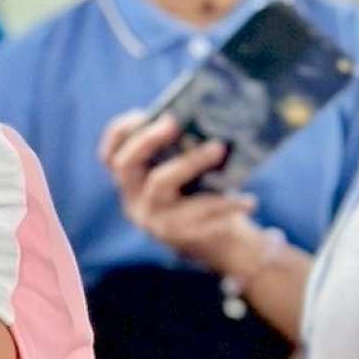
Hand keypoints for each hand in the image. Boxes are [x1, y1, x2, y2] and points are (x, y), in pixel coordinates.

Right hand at [100, 113, 266, 273]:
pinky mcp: (178, 235)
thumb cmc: (200, 198)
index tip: (141, 112)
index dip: (120, 133)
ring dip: (189, 161)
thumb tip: (202, 116)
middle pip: (126, 166)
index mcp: (131, 183)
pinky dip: (225, 203)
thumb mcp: (184, 177)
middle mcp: (133, 201)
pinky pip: (198, 213)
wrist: (216, 245)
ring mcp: (153, 219)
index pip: (110, 157)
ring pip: (160, 183)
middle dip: (147, 140)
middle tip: (174, 121)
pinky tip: (249, 200)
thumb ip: (182, 154)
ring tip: (218, 147)